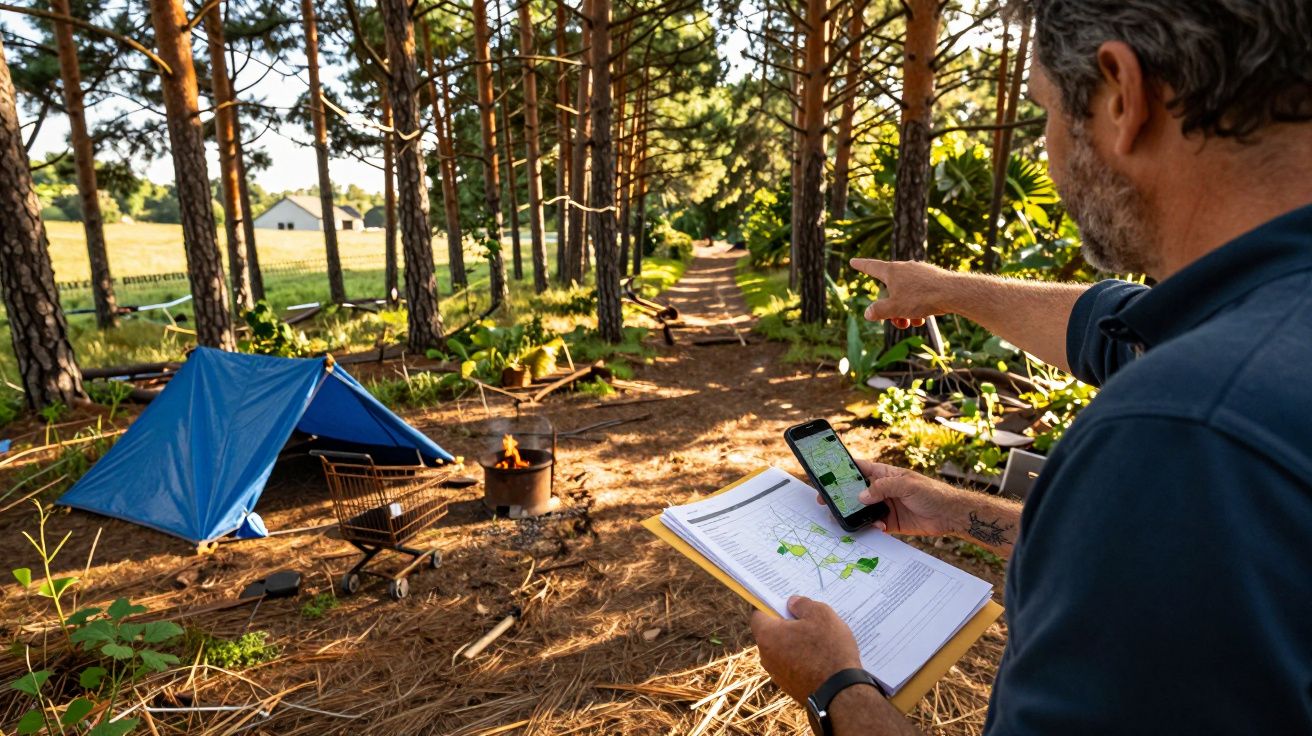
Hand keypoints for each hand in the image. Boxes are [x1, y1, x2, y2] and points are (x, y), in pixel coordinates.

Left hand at [751, 596, 861, 701]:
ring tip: (819, 640)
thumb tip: (792, 603)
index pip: (758, 615)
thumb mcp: (821, 615)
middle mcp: (766, 656)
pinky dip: (802, 659)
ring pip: (783, 650)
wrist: (840, 694)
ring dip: (796, 643)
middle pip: (771, 633)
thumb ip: (803, 604)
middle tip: (809, 620)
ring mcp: (777, 674)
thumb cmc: (829, 650)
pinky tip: (821, 658)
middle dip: (787, 625)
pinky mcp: (790, 687)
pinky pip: (792, 665)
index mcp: (768, 635)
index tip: (787, 604)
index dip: (772, 606)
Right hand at [818, 460, 962, 536]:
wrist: (950, 515)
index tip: (826, 474)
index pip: (859, 469)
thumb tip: (861, 496)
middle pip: (855, 491)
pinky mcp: (890, 522)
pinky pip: (874, 525)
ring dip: (855, 514)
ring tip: (847, 519)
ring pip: (862, 510)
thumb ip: (883, 488)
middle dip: (841, 496)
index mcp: (885, 475)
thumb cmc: (932, 492)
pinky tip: (879, 527)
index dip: (842, 470)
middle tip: (826, 502)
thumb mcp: (907, 485)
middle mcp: (882, 490)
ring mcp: (885, 506)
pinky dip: (872, 527)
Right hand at [849, 258, 958, 328]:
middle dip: (891, 309)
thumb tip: (868, 313)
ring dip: (905, 310)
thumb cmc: (921, 298)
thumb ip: (878, 311)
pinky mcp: (932, 279)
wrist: (953, 293)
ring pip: (905, 294)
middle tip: (898, 323)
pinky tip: (924, 317)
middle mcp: (905, 268)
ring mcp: (920, 272)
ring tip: (913, 323)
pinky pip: (918, 293)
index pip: (871, 267)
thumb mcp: (894, 308)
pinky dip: (917, 306)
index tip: (853, 261)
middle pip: (890, 289)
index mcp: (892, 271)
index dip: (861, 265)